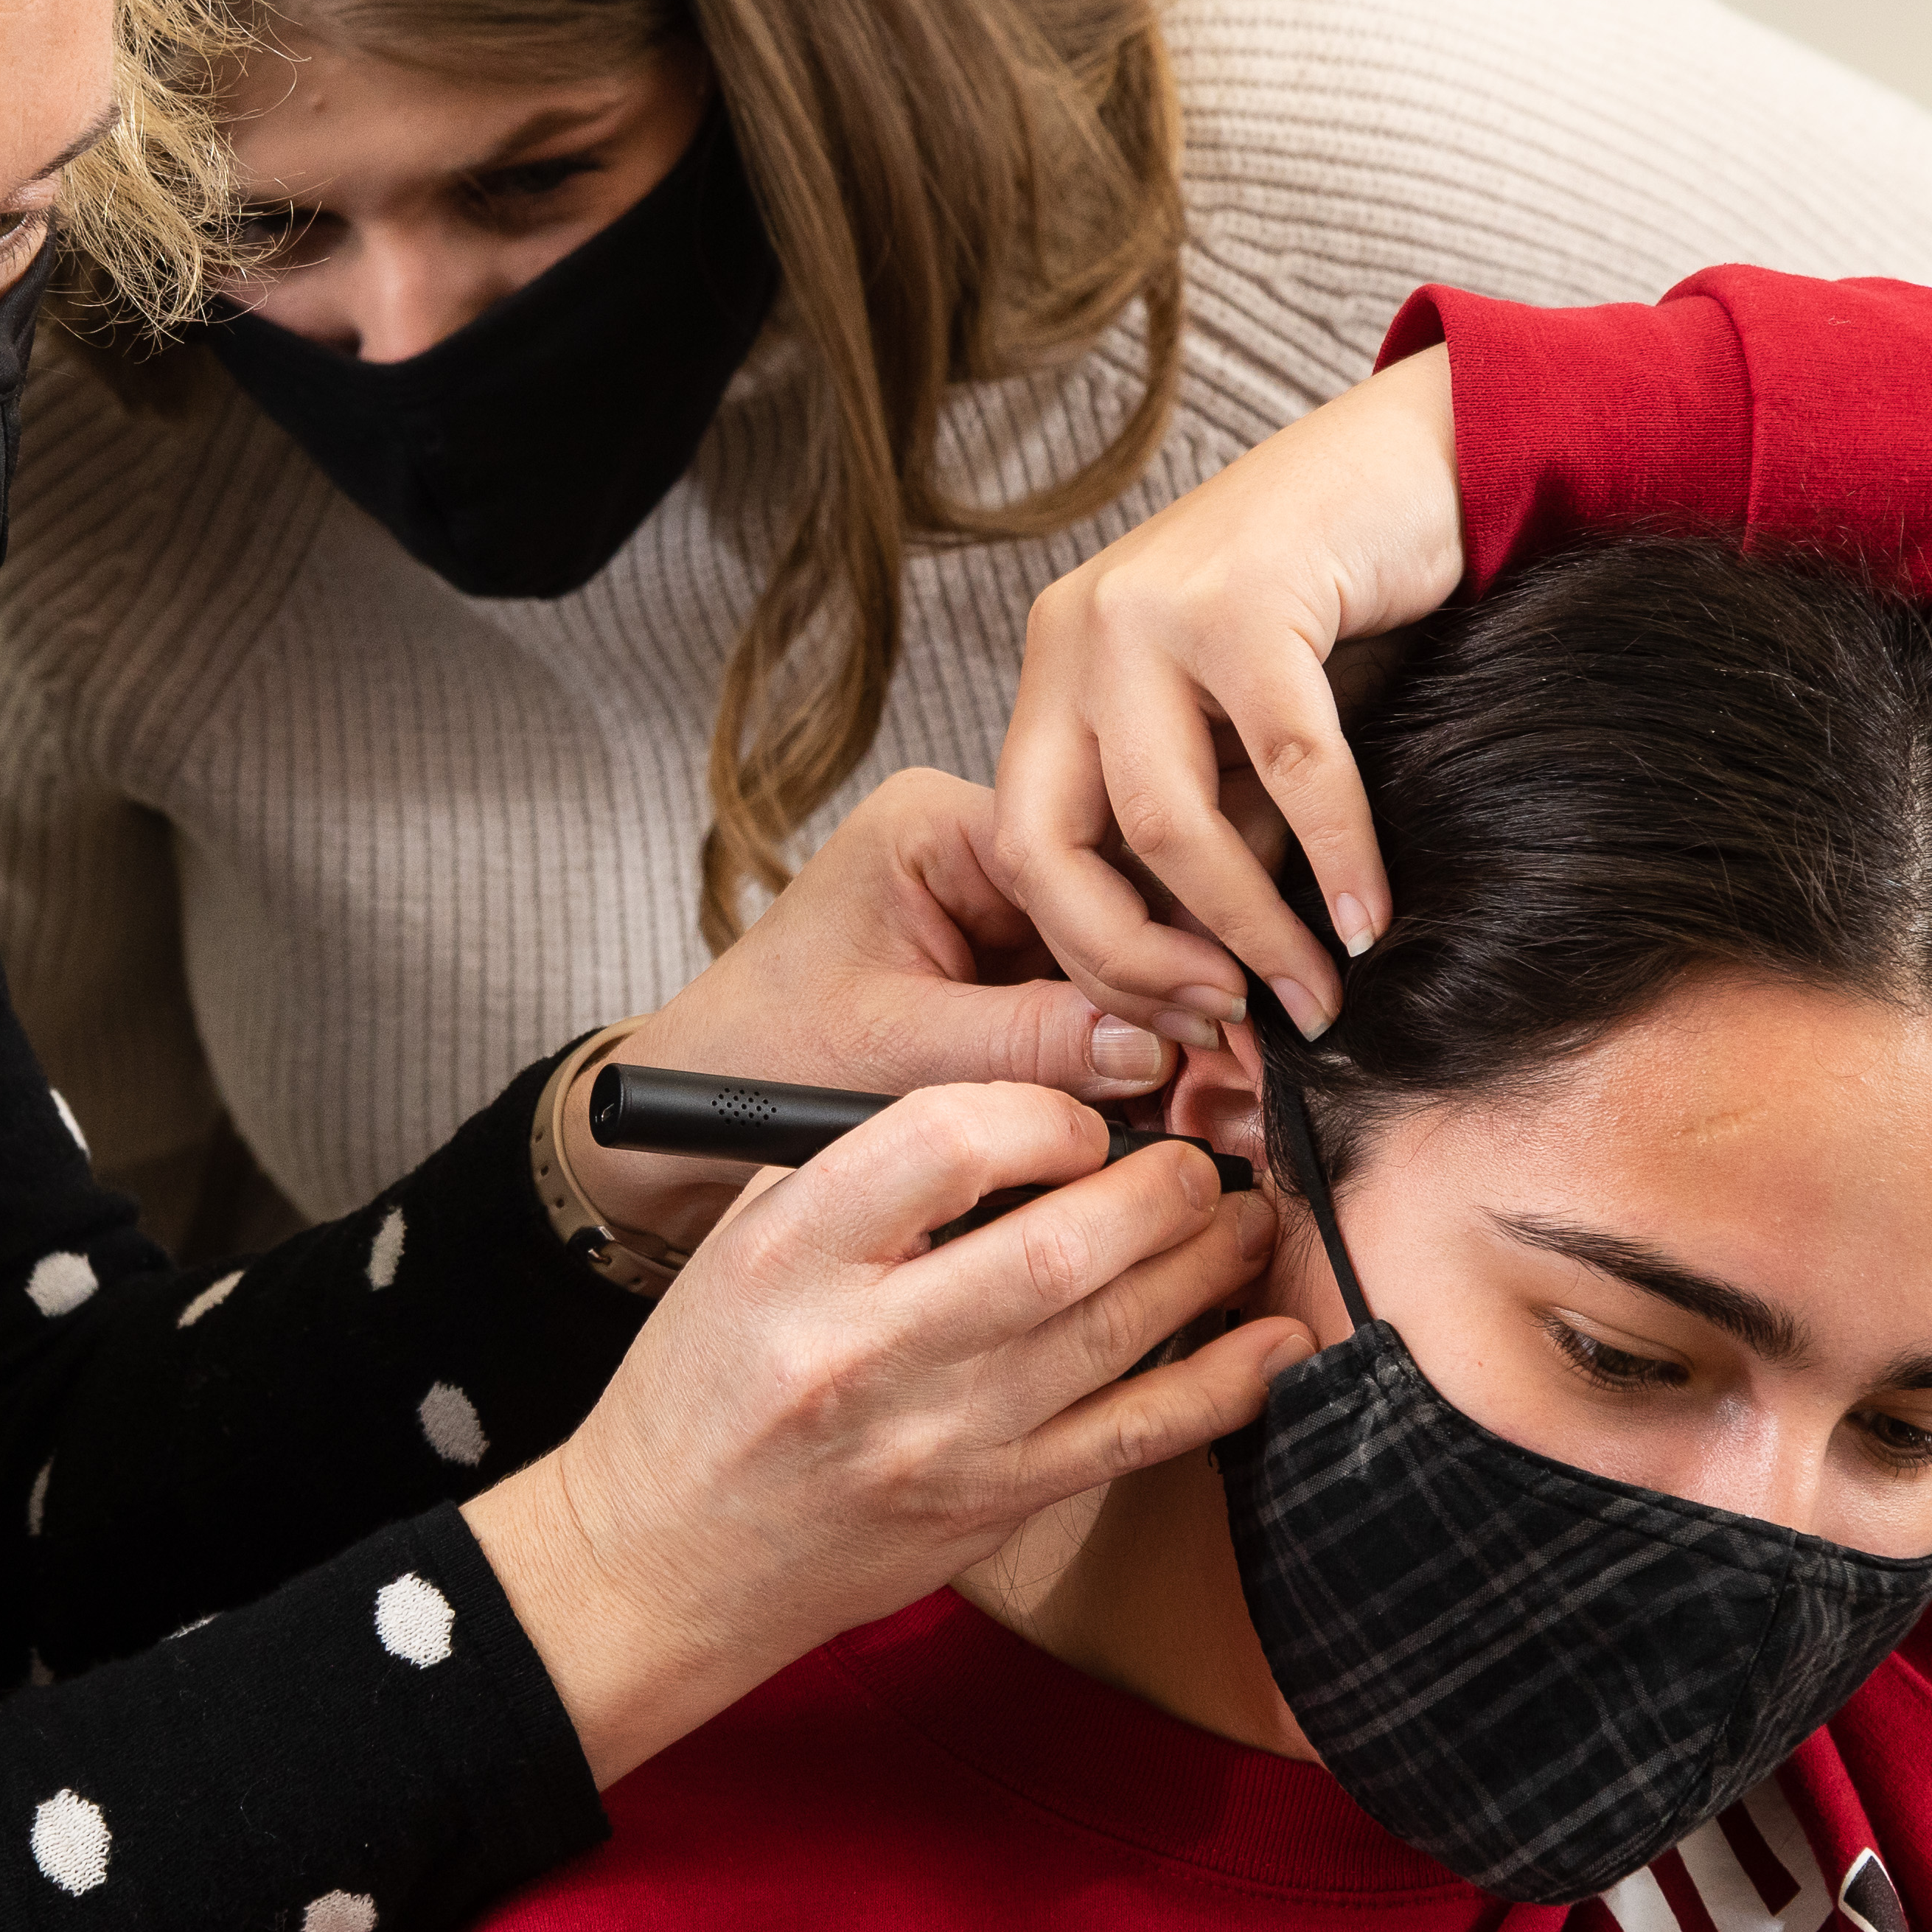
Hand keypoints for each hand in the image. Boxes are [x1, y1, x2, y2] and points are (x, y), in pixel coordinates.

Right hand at [468, 1082, 1308, 1785]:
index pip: (948, 1139)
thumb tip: (1027, 1116)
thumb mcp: (746, 1245)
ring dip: (1206, 1261)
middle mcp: (866, 1347)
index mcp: (791, 1255)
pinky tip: (1275, 1337)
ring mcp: (940, 1440)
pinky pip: (1138, 1435)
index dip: (1046, 1113)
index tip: (1079, 1121)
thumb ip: (868, 1174)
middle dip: (1162, 1184)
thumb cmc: (706, 1384)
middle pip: (1063, 1240)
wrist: (664, 1559)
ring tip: (1242, 1220)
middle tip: (1196, 1162)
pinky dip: (1225, 1381)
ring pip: (1117, 1328)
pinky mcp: (991, 1508)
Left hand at [567, 766, 1179, 1254]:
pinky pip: (1094, 994)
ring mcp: (999, 903)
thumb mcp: (895, 1051)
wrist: (697, 1108)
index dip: (1158, 937)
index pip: (1084, 855)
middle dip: (1170, 983)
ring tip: (1213, 1084)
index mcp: (937, 823)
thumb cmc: (760, 1057)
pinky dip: (1126, 1047)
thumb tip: (1161, 1048)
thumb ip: (1026, 1046)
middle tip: (1234, 1058)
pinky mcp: (1007, 962)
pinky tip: (1174, 1089)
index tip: (1221, 1007)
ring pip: (1120, 950)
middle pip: (1118, 896)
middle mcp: (978, 843)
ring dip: (1157, 1022)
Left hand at [993, 344, 1465, 1051]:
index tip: (1178, 1021)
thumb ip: (1215, 839)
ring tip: (1317, 996)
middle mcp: (1076, 635)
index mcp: (1057, 670)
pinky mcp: (1245, 596)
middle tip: (1223, 1024)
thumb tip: (1211, 991)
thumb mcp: (1243, 735)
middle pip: (1051, 848)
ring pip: (1161, 823)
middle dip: (1134, 965)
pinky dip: (1337, 859)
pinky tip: (1371, 922)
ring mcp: (1148, 609)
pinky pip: (1287, 767)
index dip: (1092, 956)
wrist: (1424, 460)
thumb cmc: (1337, 610)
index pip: (1023, 850)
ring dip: (1248, 932)